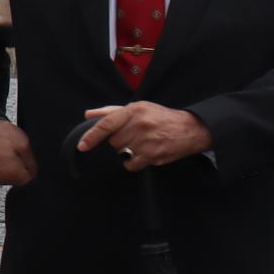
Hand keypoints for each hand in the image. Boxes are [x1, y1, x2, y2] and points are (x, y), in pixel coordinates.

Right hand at [0, 120, 36, 186]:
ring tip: (11, 153)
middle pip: (23, 180)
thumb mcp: (24, 145)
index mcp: (11, 174)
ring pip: (15, 178)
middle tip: (20, 154)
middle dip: (25, 169)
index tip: (31, 160)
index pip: (32, 181)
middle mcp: (2, 180)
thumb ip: (33, 163)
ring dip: (17, 168)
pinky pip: (6, 175)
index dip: (35, 170)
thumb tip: (38, 173)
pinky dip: (9, 167)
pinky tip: (6, 156)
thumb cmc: (0, 135)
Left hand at [77, 103, 211, 171]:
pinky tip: (144, 154)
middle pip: (113, 141)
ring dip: (126, 153)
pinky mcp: (153, 155)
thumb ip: (112, 112)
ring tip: (140, 145)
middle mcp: (140, 124)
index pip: (106, 124)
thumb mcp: (140, 108)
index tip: (82, 146)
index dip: (91, 136)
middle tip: (132, 138)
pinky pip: (130, 165)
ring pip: (120, 154)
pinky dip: (133, 162)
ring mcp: (147, 141)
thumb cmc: (162, 118)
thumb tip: (88, 115)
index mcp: (135, 110)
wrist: (191, 129)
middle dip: (118, 142)